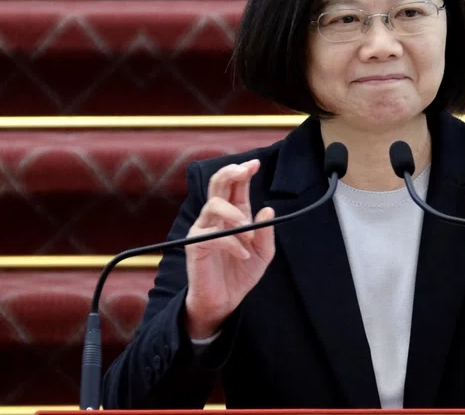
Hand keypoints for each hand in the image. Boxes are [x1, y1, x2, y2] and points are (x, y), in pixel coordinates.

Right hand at [184, 159, 274, 338]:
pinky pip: (213, 236)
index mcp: (234, 214)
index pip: (235, 186)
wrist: (226, 300)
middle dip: (231, 173)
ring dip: (234, 215)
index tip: (255, 164)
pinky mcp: (196, 245)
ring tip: (248, 233)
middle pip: (217, 185)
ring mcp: (204, 229)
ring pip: (213, 205)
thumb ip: (266, 232)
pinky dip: (232, 244)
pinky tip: (242, 255)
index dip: (243, 172)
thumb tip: (268, 208)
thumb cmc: (241, 274)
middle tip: (245, 169)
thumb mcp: (263, 253)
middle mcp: (216, 217)